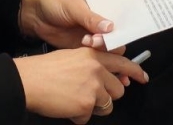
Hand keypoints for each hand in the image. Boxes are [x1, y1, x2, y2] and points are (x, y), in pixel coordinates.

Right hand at [13, 48, 147, 123]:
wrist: (29, 80)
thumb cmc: (45, 69)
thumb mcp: (73, 56)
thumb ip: (92, 63)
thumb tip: (106, 77)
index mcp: (94, 56)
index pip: (123, 63)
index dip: (135, 72)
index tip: (143, 78)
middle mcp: (97, 69)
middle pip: (118, 89)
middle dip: (107, 96)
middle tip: (92, 96)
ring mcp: (93, 87)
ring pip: (107, 105)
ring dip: (94, 107)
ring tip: (76, 100)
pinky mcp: (86, 104)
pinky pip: (89, 117)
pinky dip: (77, 116)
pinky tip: (66, 106)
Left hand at [19, 0, 114, 49]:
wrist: (34, 14)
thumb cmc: (55, 2)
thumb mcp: (74, 7)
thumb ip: (91, 18)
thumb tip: (110, 27)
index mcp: (102, 8)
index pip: (120, 19)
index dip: (123, 28)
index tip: (117, 35)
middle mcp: (101, 23)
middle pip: (116, 37)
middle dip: (112, 41)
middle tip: (96, 40)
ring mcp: (92, 36)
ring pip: (107, 49)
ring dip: (103, 50)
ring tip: (87, 42)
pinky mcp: (82, 48)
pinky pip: (95, 56)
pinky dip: (96, 59)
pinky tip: (88, 52)